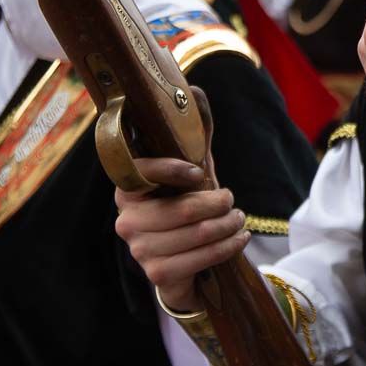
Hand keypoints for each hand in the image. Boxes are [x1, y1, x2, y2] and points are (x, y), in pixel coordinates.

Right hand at [113, 88, 249, 312]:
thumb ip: (194, 134)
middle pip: (179, 210)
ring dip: (227, 226)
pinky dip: (227, 247)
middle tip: (231, 199)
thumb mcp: (192, 168)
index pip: (140, 173)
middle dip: (216, 203)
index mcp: (128, 187)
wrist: (186, 257)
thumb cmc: (186, 203)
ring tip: (239, 219)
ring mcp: (139, 249)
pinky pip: (200, 259)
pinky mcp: (157, 274)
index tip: (198, 173)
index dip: (170, 170)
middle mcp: (126, 219)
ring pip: (194, 234)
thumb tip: (194, 91)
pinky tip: (239, 238)